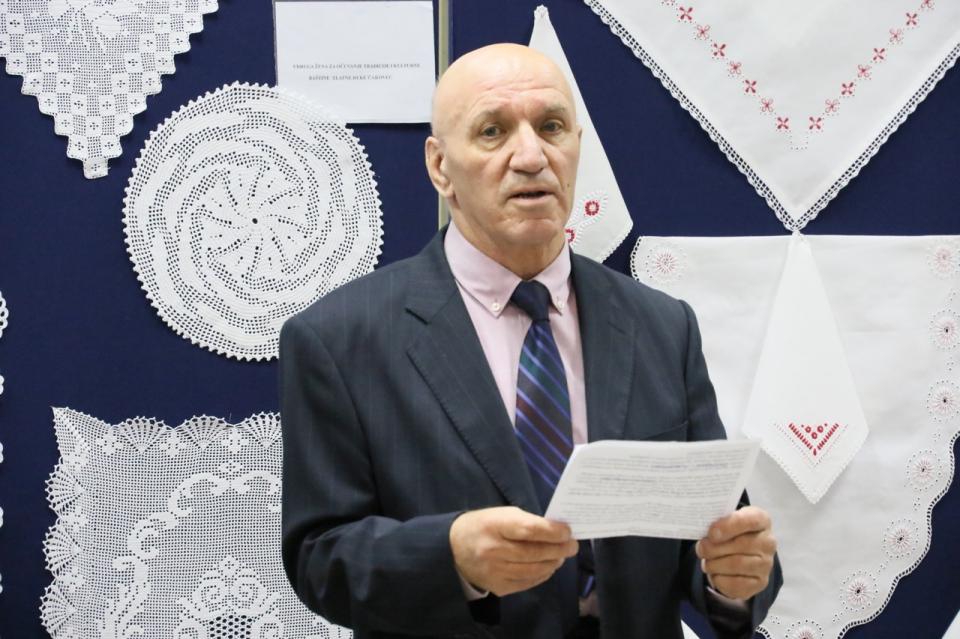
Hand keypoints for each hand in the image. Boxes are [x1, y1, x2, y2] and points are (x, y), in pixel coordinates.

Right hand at [449, 506, 578, 596]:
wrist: (454, 548)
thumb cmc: (484, 525)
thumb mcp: (501, 515)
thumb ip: (526, 522)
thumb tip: (557, 532)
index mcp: (494, 526)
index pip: (529, 530)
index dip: (552, 532)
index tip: (568, 531)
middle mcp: (493, 550)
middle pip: (535, 553)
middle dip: (559, 549)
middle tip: (572, 546)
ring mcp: (495, 571)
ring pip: (534, 570)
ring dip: (553, 563)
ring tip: (561, 556)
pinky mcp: (497, 587)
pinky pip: (527, 582)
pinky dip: (541, 575)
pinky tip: (548, 567)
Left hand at [695, 506, 776, 600]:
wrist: (738, 553)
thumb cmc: (729, 532)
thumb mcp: (724, 520)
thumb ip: (717, 523)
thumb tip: (709, 537)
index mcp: (761, 520)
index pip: (751, 520)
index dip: (729, 526)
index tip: (711, 533)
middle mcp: (768, 542)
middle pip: (741, 545)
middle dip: (714, 548)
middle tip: (701, 548)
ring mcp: (766, 564)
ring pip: (736, 565)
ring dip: (714, 564)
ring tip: (706, 561)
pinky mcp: (760, 583)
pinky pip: (735, 584)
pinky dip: (719, 579)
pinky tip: (715, 573)